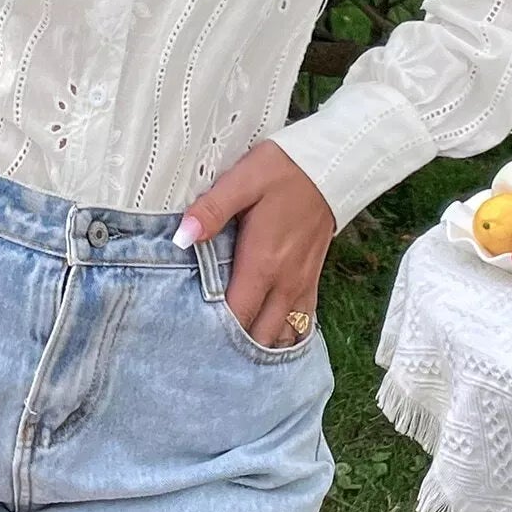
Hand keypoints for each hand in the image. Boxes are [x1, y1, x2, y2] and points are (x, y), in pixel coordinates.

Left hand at [175, 139, 335, 347]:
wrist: (329, 167)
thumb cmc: (282, 172)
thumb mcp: (242, 182)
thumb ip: (211, 210)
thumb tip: (182, 236)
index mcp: (263, 264)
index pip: (237, 316)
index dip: (213, 331)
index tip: (191, 331)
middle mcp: (284, 283)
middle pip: (259, 336)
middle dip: (234, 344)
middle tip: (206, 339)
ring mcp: (301, 285)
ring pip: (282, 334)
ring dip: (260, 341)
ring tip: (232, 339)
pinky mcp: (312, 280)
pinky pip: (301, 322)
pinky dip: (283, 332)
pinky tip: (266, 329)